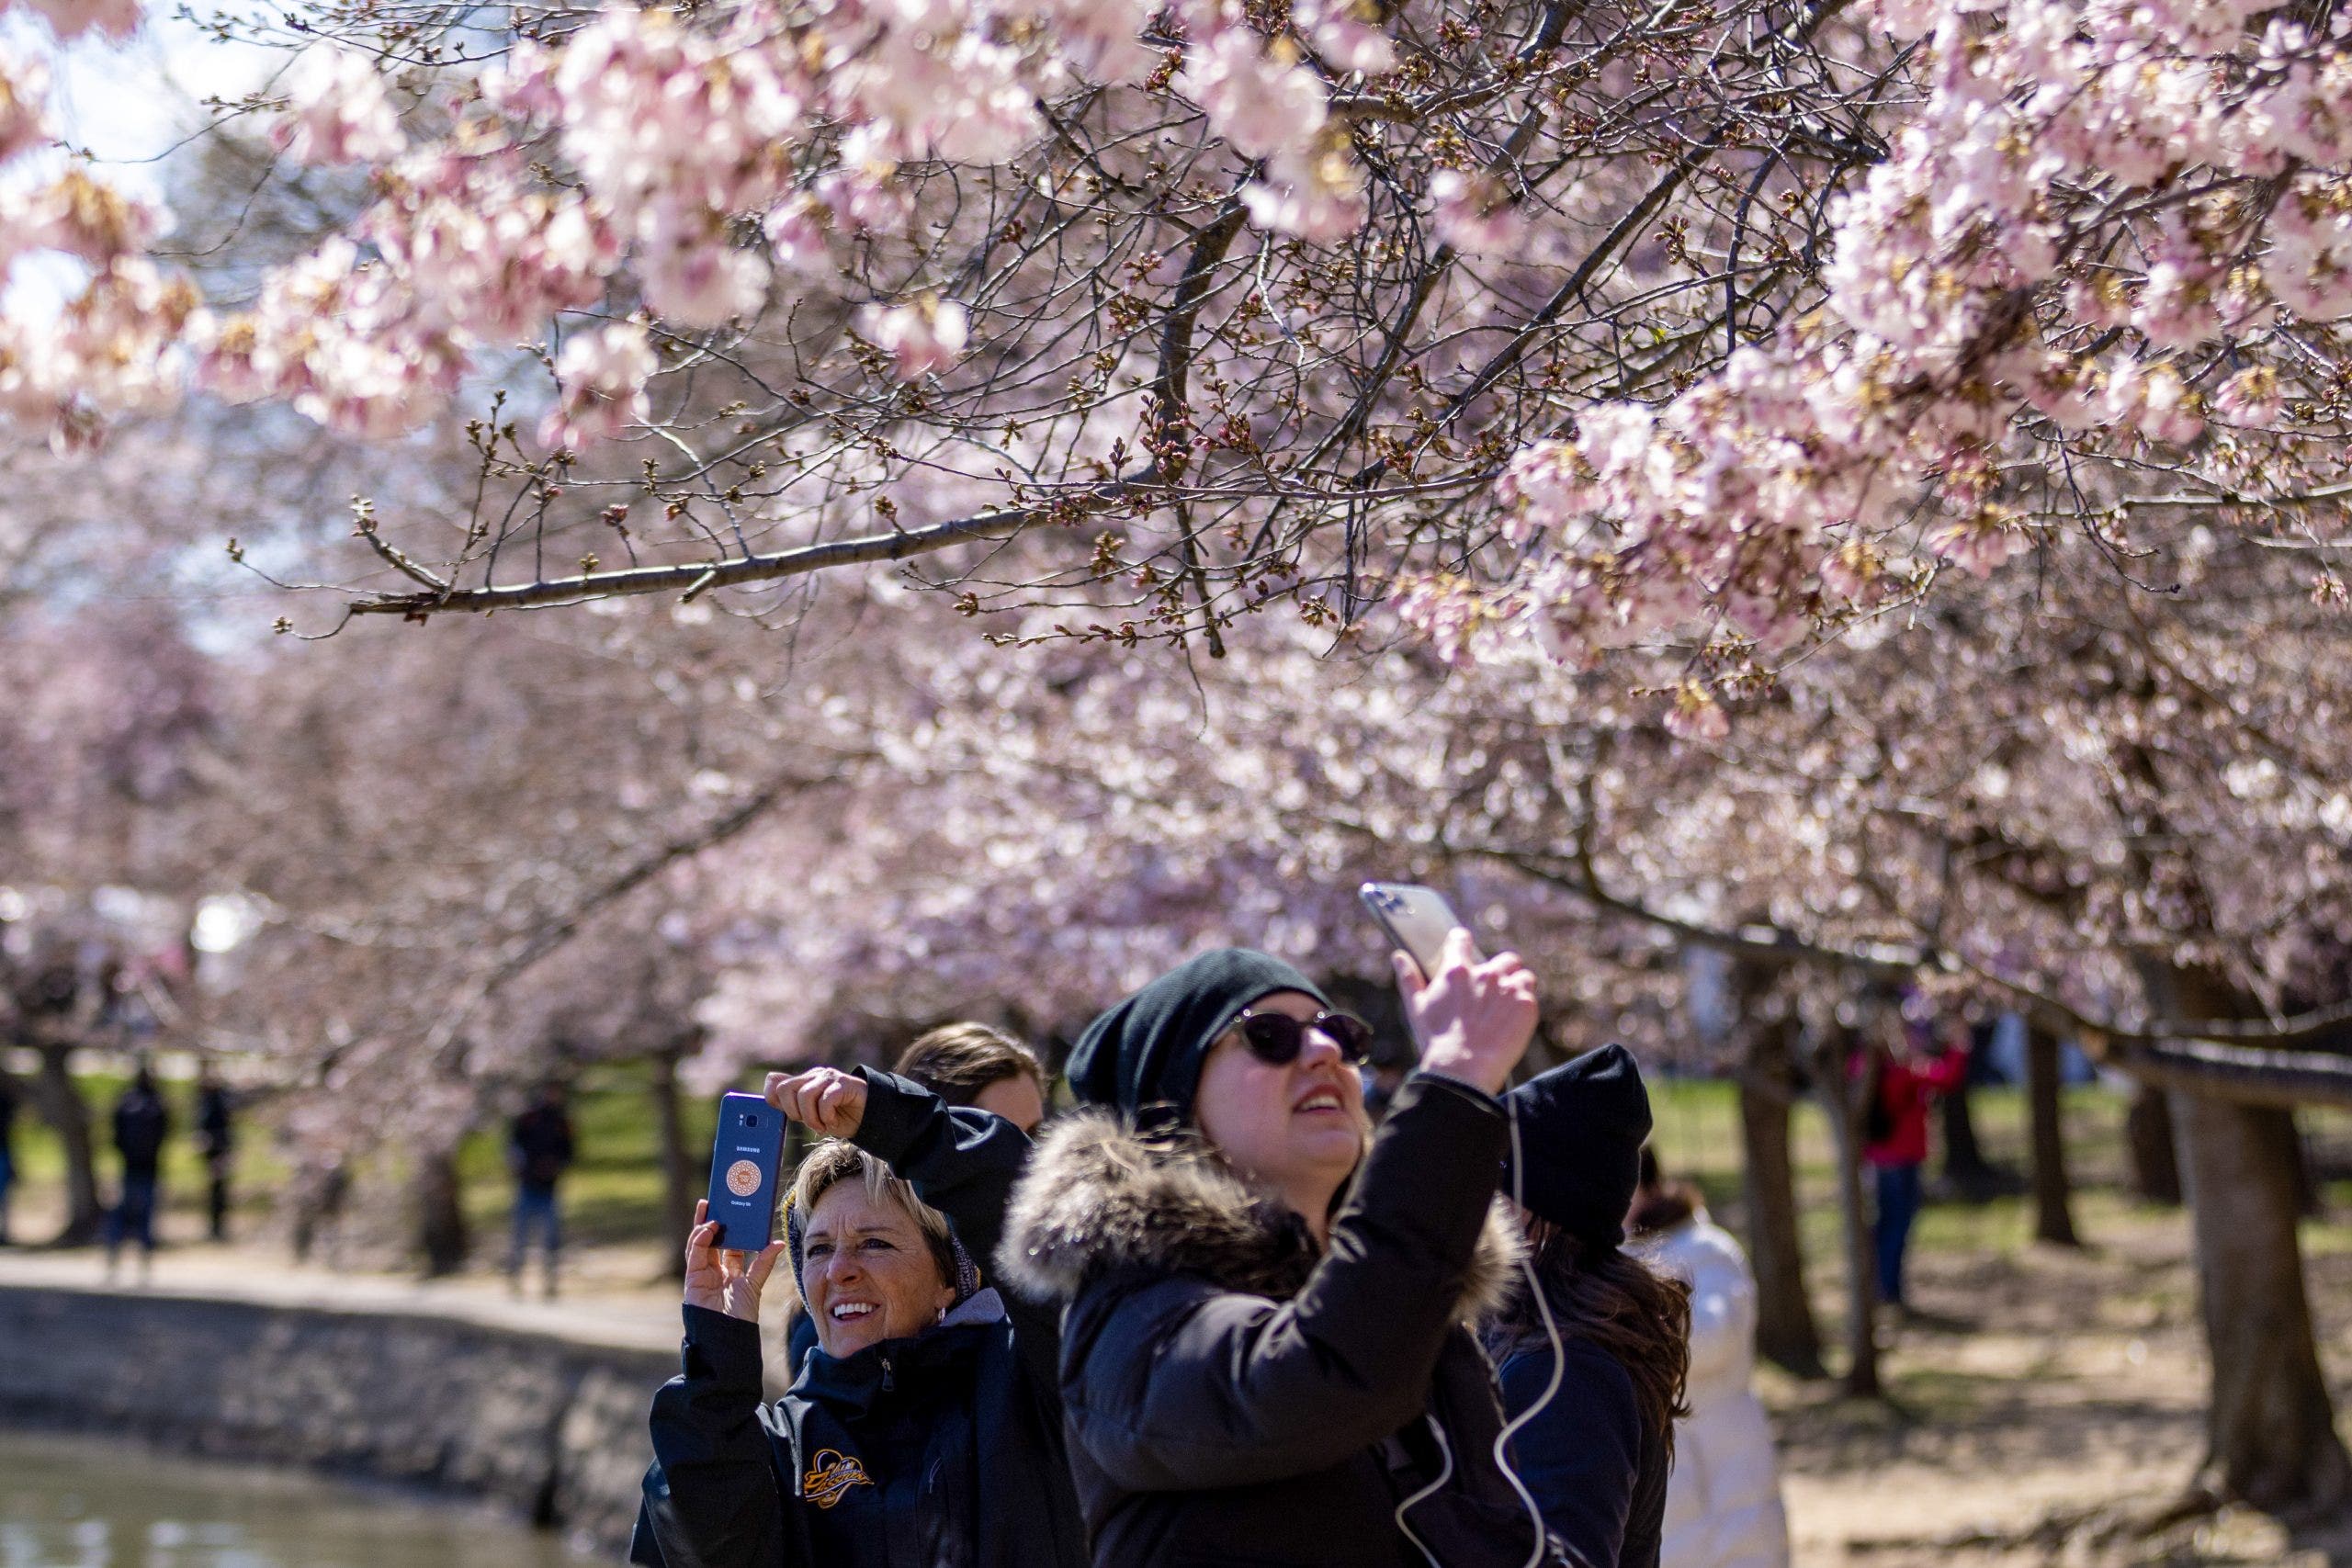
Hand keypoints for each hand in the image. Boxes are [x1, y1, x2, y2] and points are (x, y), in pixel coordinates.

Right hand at [682, 1198, 789, 1321]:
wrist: (727, 1337)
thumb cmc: (741, 1316)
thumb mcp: (754, 1285)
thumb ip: (763, 1263)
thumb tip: (778, 1243)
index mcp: (730, 1270)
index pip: (728, 1243)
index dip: (730, 1227)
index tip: (733, 1209)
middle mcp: (714, 1270)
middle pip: (711, 1239)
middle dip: (711, 1219)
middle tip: (714, 1200)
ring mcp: (702, 1274)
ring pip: (699, 1243)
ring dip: (702, 1225)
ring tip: (708, 1207)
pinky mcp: (693, 1278)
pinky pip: (694, 1255)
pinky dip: (699, 1240)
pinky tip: (708, 1228)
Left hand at [766, 1067, 866, 1137]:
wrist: (870, 1119)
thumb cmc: (840, 1116)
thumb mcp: (811, 1113)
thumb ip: (792, 1099)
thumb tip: (769, 1080)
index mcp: (805, 1080)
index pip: (776, 1083)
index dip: (774, 1101)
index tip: (787, 1115)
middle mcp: (815, 1075)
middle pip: (786, 1089)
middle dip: (794, 1112)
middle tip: (810, 1122)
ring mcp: (830, 1078)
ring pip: (805, 1095)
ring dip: (812, 1118)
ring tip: (822, 1126)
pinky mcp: (845, 1084)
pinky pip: (825, 1100)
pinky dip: (826, 1116)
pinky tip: (832, 1122)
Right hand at [1395, 928, 1538, 1096]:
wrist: (1462, 1070)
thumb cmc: (1436, 1041)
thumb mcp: (1417, 1008)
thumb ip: (1409, 978)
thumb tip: (1398, 956)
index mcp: (1456, 970)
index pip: (1462, 939)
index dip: (1462, 943)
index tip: (1464, 951)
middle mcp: (1485, 973)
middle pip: (1504, 958)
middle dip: (1501, 970)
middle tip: (1493, 993)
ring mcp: (1508, 987)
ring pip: (1522, 974)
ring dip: (1517, 985)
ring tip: (1507, 1007)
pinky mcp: (1526, 1005)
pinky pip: (1530, 994)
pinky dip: (1523, 1004)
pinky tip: (1512, 1021)